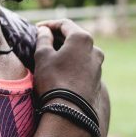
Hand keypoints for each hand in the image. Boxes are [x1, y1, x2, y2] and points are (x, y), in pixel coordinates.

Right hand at [33, 19, 108, 136]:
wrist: (71, 112)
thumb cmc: (54, 80)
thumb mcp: (43, 56)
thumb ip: (43, 38)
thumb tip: (44, 31)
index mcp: (82, 38)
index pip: (64, 24)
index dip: (49, 24)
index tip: (37, 28)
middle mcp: (94, 49)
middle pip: (74, 36)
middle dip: (58, 36)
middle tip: (43, 39)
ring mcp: (98, 65)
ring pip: (80, 50)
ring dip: (66, 49)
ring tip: (50, 54)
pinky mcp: (97, 79)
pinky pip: (83, 63)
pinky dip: (72, 61)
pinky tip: (60, 68)